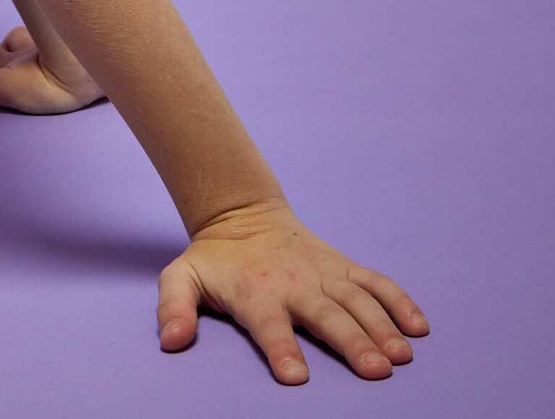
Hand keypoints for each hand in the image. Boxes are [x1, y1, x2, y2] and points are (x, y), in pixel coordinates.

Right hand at [0, 25, 105, 113]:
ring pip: (36, 38)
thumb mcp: (4, 88)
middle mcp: (29, 49)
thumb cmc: (46, 80)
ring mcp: (55, 48)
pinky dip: (55, 45)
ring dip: (23, 44)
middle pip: (8, 42)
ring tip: (22, 51)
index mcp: (9, 60)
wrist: (88, 69)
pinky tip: (62, 51)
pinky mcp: (77, 50)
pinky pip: (62, 42)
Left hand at [156, 199, 430, 383]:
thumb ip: (173, 308)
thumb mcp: (181, 277)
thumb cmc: (214, 260)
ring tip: (401, 355)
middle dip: (351, 341)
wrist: (242, 214)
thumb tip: (170, 341)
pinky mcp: (343, 267)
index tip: (295, 376)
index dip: (280, 348)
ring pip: (357, 300)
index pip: (268, 324)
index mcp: (255, 291)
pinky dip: (399, 300)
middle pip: (325, 315)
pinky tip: (419, 326)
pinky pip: (376, 281)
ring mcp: (323, 273)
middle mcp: (294, 283)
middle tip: (375, 370)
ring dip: (381, 326)